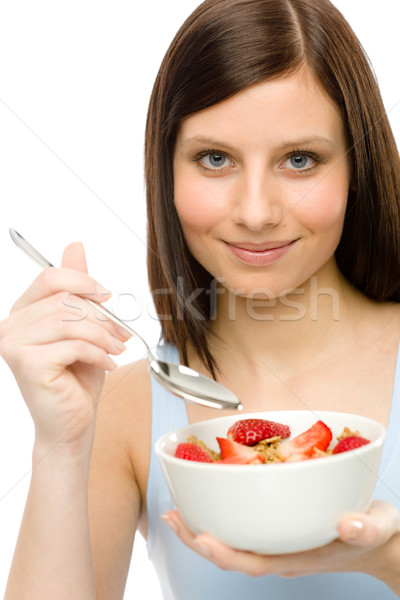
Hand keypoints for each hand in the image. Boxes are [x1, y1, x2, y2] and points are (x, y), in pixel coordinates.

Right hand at [0, 242, 129, 451]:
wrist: (71, 422)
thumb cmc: (76, 376)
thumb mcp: (83, 327)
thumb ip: (77, 289)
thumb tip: (75, 246)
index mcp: (23, 311)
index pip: (50, 277)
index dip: (83, 281)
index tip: (107, 296)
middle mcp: (11, 325)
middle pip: (64, 300)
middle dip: (102, 316)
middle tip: (120, 334)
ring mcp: (14, 345)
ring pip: (69, 322)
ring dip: (103, 335)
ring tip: (116, 349)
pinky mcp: (26, 364)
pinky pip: (72, 345)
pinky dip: (98, 353)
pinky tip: (107, 364)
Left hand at [163, 501, 399, 587]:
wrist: (381, 543)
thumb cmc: (377, 534)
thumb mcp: (378, 528)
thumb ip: (366, 529)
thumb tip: (346, 526)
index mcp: (297, 557)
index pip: (252, 561)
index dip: (223, 553)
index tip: (200, 538)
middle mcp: (281, 551)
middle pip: (231, 553)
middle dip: (197, 538)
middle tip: (170, 516)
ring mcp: (278, 541)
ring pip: (232, 540)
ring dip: (201, 527)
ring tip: (174, 510)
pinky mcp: (278, 527)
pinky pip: (244, 526)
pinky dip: (222, 514)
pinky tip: (208, 498)